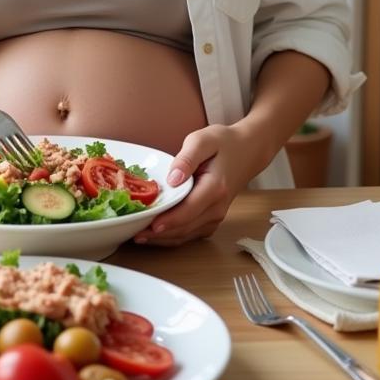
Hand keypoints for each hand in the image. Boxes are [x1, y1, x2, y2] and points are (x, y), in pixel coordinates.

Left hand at [133, 124, 257, 246]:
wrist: (247, 151)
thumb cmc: (223, 143)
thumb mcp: (203, 140)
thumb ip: (187, 159)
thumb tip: (173, 179)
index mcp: (214, 188)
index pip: (188, 210)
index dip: (167, 221)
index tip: (148, 226)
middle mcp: (217, 208)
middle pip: (185, 228)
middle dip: (158, 234)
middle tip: (132, 233)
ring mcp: (216, 216)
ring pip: (187, 235)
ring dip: (163, 239)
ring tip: (138, 236)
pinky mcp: (212, 219)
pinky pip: (191, 233)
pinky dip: (173, 236)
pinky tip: (155, 234)